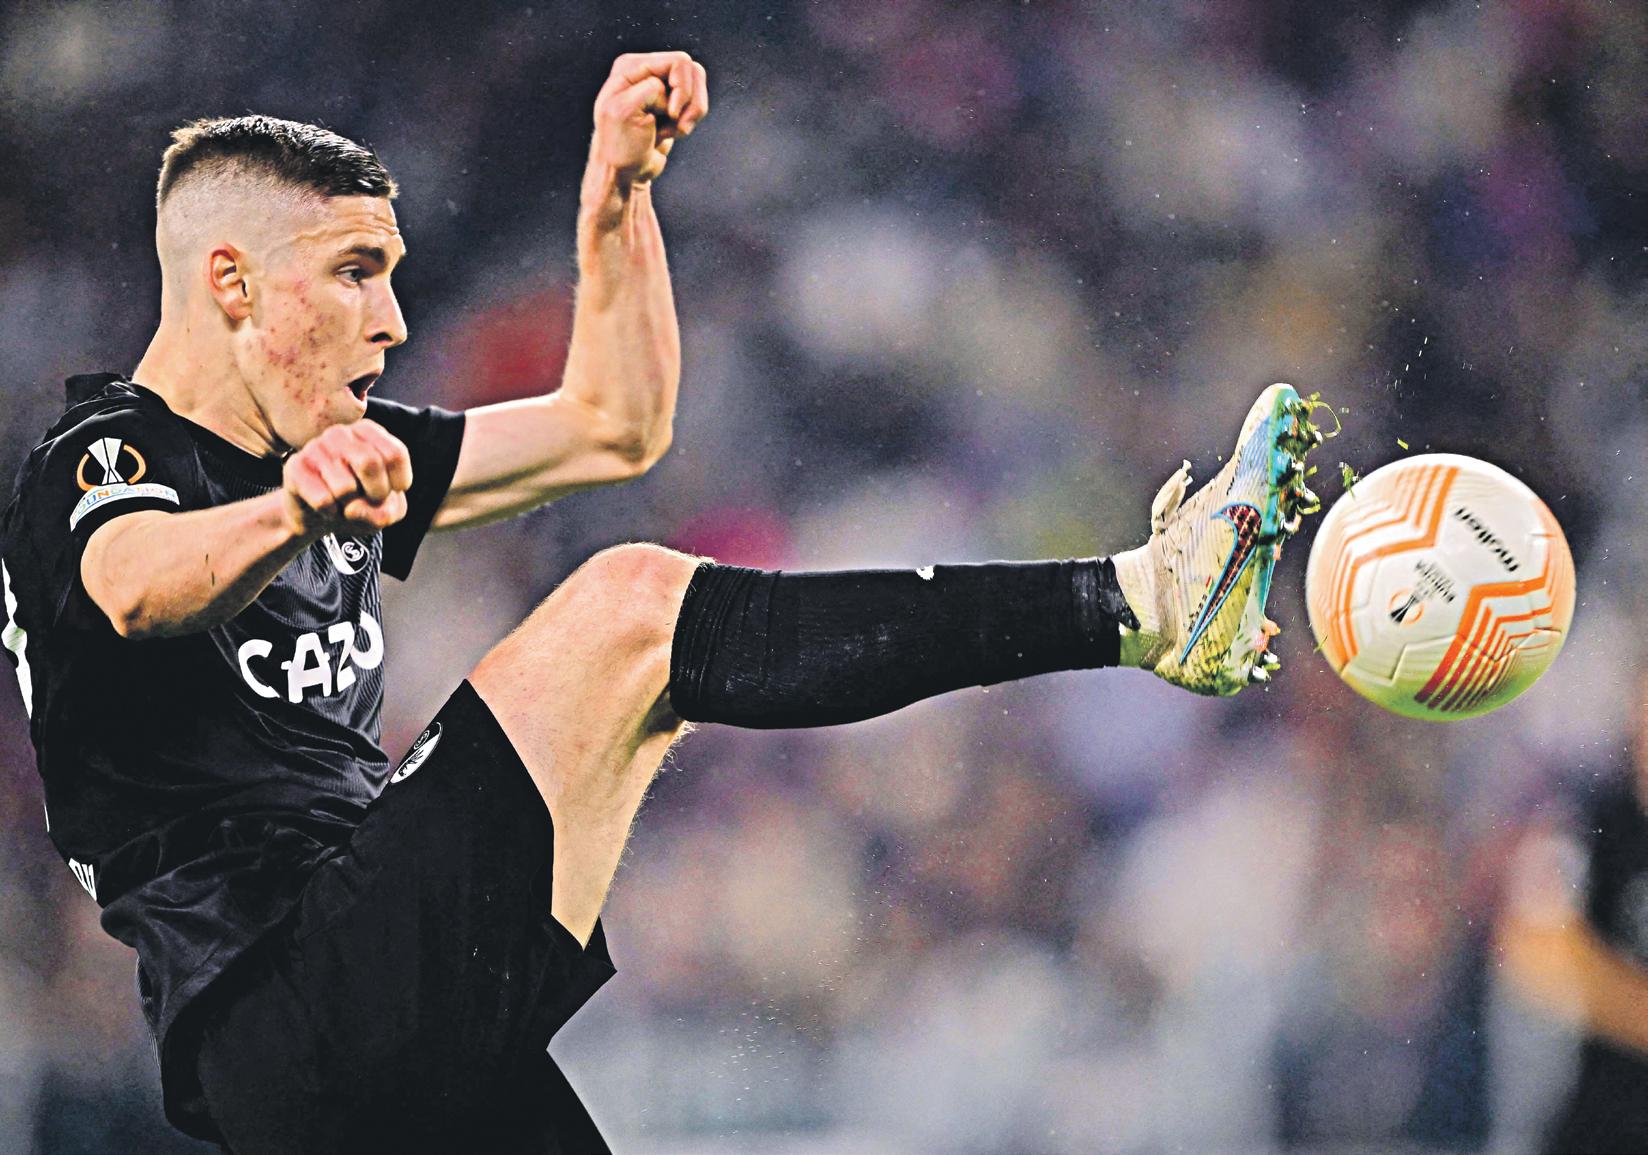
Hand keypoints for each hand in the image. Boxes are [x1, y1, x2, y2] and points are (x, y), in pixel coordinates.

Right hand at [281, 420, 411, 536]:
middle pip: (370, 463)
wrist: (321, 516)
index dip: (398, 483)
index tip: (390, 491)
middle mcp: (340, 434)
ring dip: (349, 506)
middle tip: (367, 499)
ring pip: (345, 487)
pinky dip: (330, 512)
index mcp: (367, 432)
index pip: (395, 454)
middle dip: (375, 494)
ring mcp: (315, 448)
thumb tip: (352, 509)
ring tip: (342, 501)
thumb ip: (387, 511)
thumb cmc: (361, 505)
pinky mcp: (295, 468)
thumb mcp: (387, 510)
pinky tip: (326, 507)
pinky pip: (323, 500)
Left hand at [587, 51, 708, 191]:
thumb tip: (670, 92)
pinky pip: (696, 103)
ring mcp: (661, 86)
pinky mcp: (672, 103)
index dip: (682, 89)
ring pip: (698, 88)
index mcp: (631, 67)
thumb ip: (650, 89)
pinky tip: (671, 132)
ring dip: (691, 113)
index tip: (670, 114)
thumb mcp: (625, 111)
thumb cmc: (619, 145)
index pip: (679, 62)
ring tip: (672, 130)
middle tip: (675, 123)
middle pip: (693, 72)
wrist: (624, 172)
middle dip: (690, 102)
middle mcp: (647, 71)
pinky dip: (689, 120)